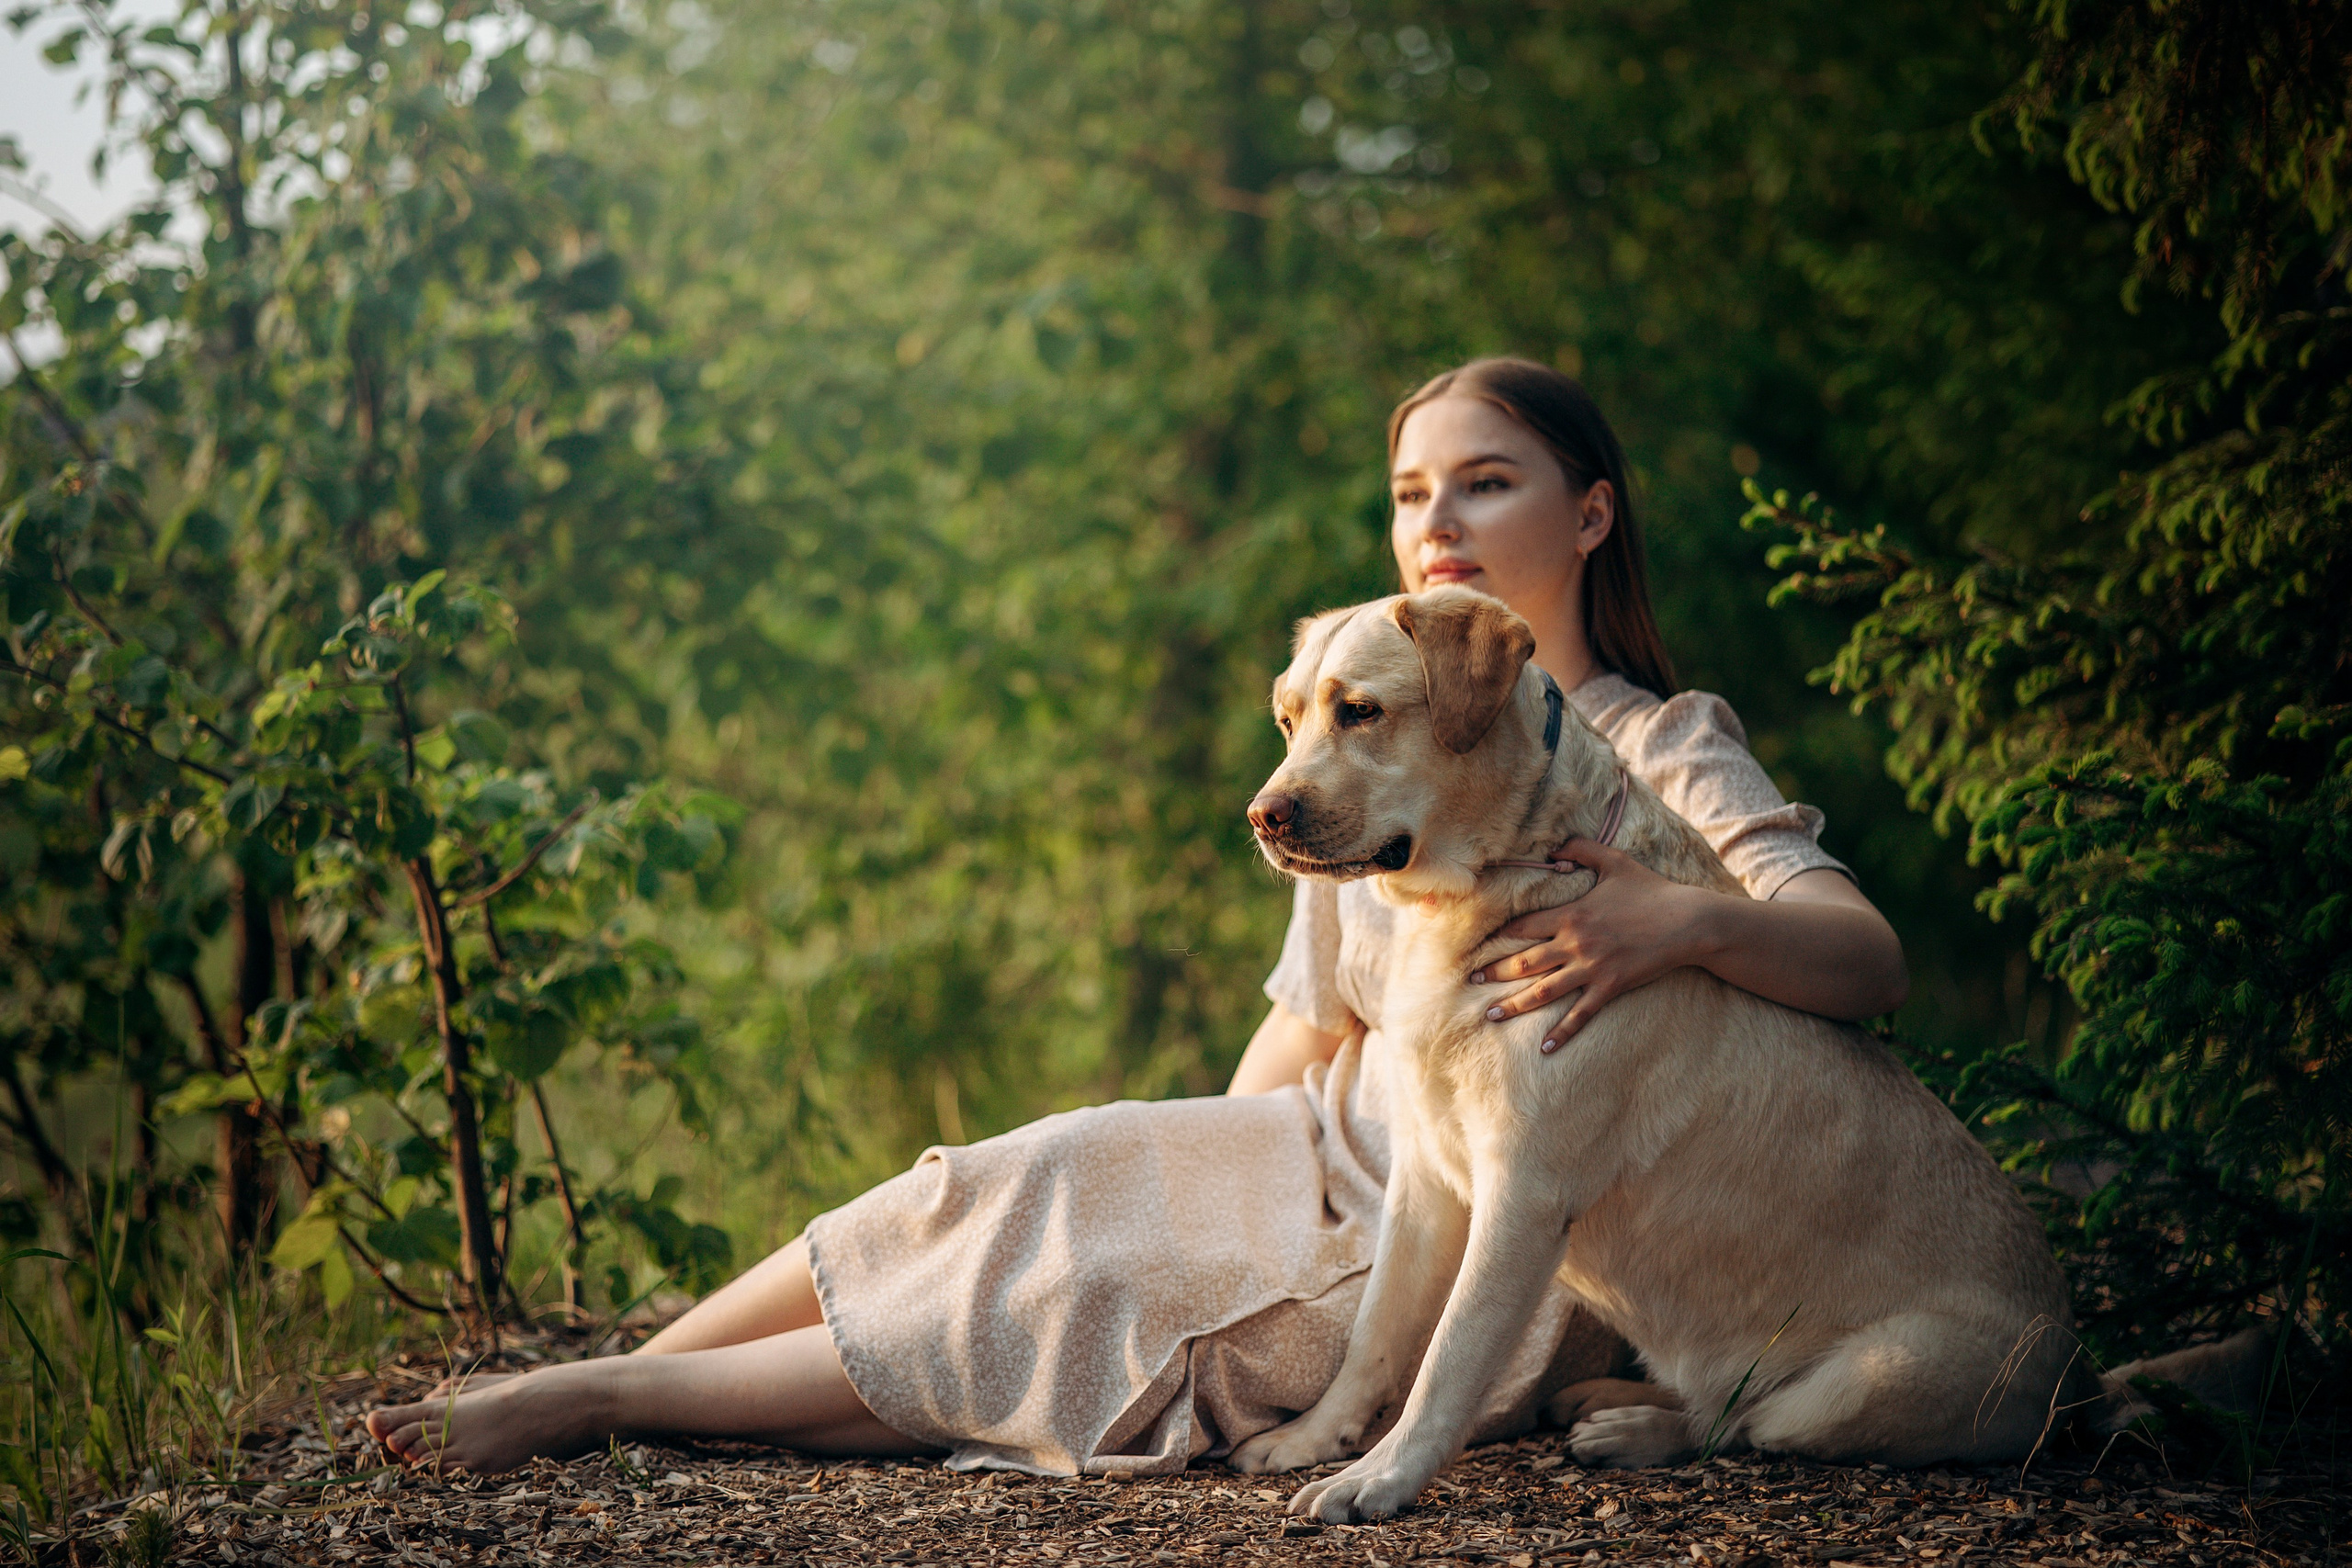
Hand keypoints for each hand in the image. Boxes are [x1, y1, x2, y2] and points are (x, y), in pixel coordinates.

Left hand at [1469, 839, 1714, 1048]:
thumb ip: (1581, 849)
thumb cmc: (1653, 890)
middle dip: (1494, 971)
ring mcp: (1592, 968)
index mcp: (1571, 914)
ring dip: (1514, 1005)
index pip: (1523, 925)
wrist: (1689, 922)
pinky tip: (1545, 1048)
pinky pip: (1580, 1014)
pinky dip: (1562, 1032)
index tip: (1477, 942)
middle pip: (1524, 961)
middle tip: (1470, 981)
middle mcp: (1575, 943)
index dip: (1498, 934)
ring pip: (1543, 990)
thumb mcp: (1615, 861)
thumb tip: (1553, 845)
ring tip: (1490, 1015)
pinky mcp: (1610, 987)